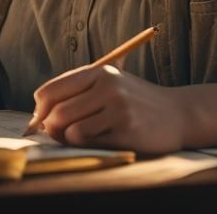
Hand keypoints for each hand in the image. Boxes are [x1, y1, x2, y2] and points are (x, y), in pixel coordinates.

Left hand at [30, 64, 185, 154]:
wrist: (177, 113)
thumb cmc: (134, 102)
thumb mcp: (108, 86)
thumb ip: (77, 95)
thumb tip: (40, 120)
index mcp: (99, 72)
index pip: (51, 90)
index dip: (40, 110)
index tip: (42, 121)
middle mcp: (107, 86)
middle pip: (57, 112)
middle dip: (51, 129)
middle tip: (60, 135)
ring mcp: (117, 107)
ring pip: (70, 129)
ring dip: (69, 139)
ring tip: (83, 136)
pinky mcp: (126, 129)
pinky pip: (89, 141)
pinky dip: (87, 145)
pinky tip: (101, 139)